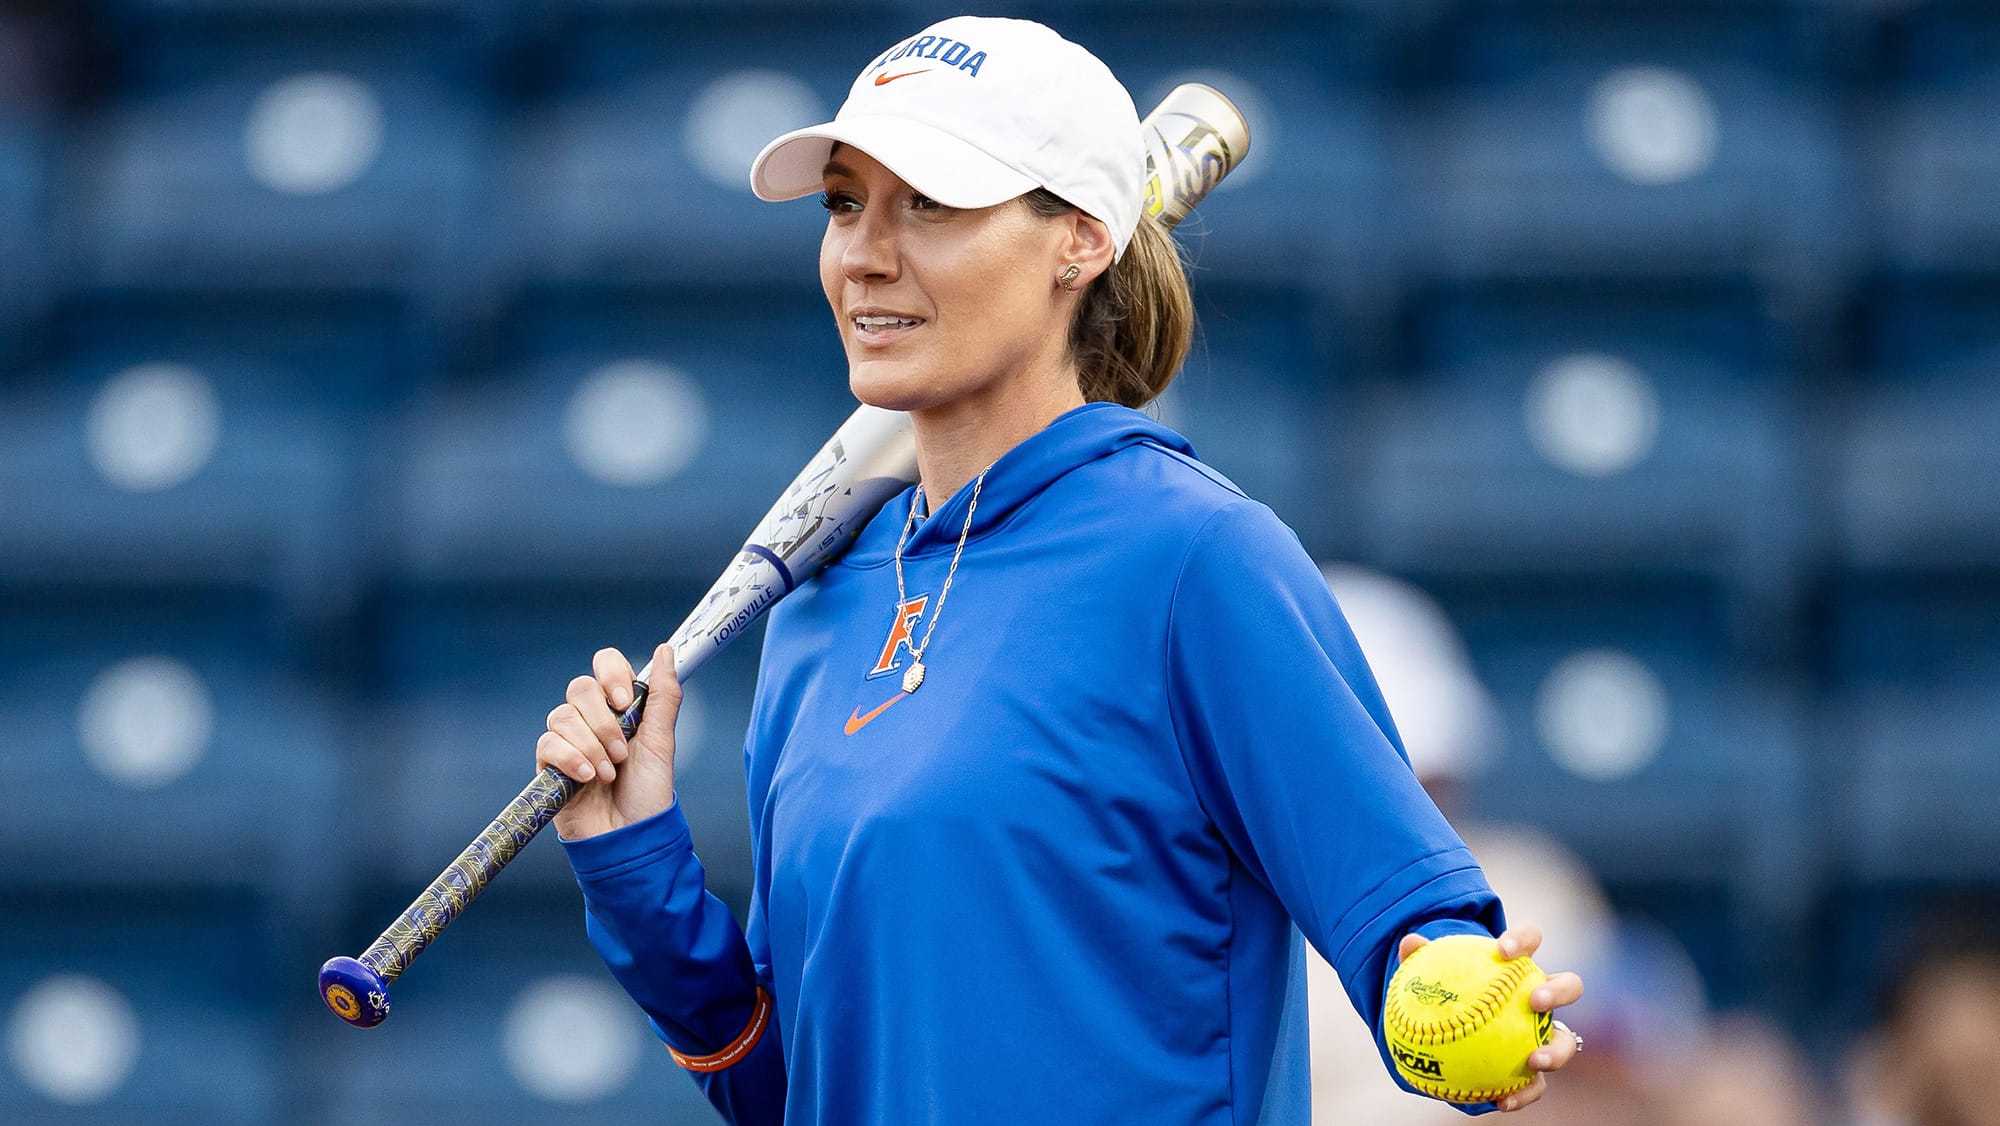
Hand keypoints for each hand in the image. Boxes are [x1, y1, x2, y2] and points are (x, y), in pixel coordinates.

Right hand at [536, 642, 682, 840]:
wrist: (628, 839)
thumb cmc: (648, 794)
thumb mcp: (661, 743)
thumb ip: (663, 696)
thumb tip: (666, 649)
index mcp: (620, 708)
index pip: (604, 664)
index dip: (610, 674)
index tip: (624, 701)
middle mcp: (591, 720)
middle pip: (579, 688)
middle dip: (603, 721)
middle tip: (621, 752)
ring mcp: (568, 742)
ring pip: (562, 715)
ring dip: (591, 745)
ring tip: (608, 774)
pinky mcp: (548, 765)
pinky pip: (548, 743)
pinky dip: (571, 759)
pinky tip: (587, 779)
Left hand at [1396, 923, 1585, 1112]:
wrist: (1458, 1030)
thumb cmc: (1450, 991)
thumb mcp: (1433, 975)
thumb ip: (1422, 959)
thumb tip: (1409, 942)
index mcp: (1519, 966)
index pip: (1530, 939)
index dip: (1523, 939)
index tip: (1503, 949)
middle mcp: (1540, 997)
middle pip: (1568, 986)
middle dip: (1558, 991)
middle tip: (1535, 1001)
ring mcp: (1544, 1033)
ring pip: (1564, 1040)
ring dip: (1555, 1051)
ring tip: (1533, 1060)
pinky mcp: (1536, 1067)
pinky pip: (1537, 1084)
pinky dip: (1522, 1094)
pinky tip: (1501, 1102)